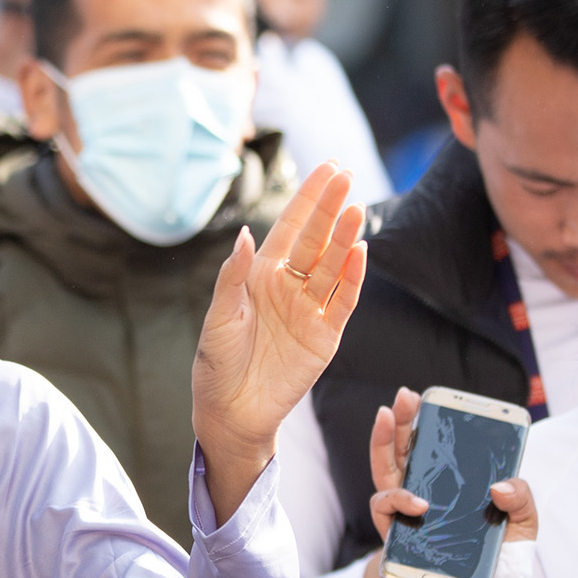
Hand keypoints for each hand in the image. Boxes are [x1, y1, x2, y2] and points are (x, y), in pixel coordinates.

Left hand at [191, 163, 367, 506]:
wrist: (231, 410)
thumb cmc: (217, 362)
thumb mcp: (218, 316)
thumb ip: (233, 275)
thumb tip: (247, 234)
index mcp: (260, 274)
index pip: (290, 227)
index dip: (308, 198)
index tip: (328, 168)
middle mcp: (288, 286)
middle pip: (316, 239)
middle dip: (330, 208)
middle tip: (346, 177)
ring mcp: (309, 308)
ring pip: (332, 265)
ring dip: (345, 239)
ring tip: (356, 211)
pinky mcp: (325, 335)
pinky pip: (342, 300)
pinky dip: (352, 278)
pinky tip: (360, 253)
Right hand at [368, 384, 537, 546]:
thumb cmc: (499, 553)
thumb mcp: (523, 521)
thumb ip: (521, 498)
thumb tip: (498, 486)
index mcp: (448, 482)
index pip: (430, 444)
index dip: (421, 419)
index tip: (420, 396)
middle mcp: (422, 491)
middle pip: (403, 448)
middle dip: (400, 419)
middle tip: (403, 396)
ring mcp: (406, 511)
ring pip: (383, 469)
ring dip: (381, 441)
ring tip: (386, 418)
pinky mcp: (396, 533)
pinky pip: (385, 508)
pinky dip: (399, 501)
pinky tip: (419, 501)